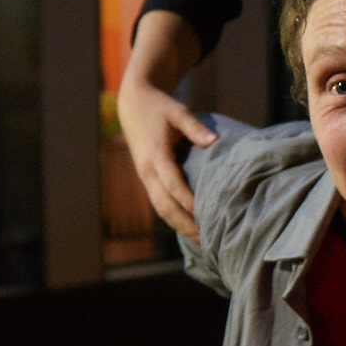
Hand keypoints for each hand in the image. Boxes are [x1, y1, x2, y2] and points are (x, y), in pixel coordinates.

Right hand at [118, 75, 216, 240]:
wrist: (132, 105)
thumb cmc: (158, 107)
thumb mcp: (177, 111)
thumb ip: (195, 127)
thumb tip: (213, 141)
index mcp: (155, 155)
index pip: (173, 184)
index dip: (188, 201)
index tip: (206, 214)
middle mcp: (148, 171)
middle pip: (165, 205)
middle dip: (184, 223)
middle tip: (206, 239)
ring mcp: (146, 177)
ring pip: (160, 208)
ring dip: (178, 225)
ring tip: (200, 240)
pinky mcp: (147, 179)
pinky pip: (159, 203)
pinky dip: (173, 217)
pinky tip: (188, 227)